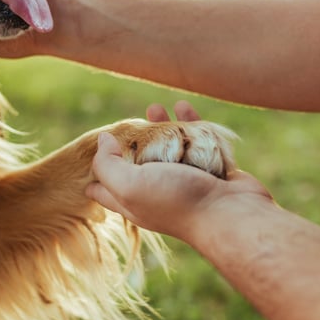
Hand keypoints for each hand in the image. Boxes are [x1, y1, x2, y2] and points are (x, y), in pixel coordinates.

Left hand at [86, 102, 272, 242]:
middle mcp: (157, 191)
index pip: (105, 191)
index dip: (94, 174)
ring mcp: (185, 180)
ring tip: (154, 108)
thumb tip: (102, 141)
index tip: (88, 155)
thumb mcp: (129, 185)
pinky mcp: (210, 167)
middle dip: (130, 142)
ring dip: (161, 126)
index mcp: (133, 201)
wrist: (230, 213)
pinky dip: (190, 122)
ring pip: (169, 148)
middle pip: (138, 164)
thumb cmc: (177, 201)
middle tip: (126, 124)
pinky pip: (198, 140)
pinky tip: (183, 106)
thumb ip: (108, 164)